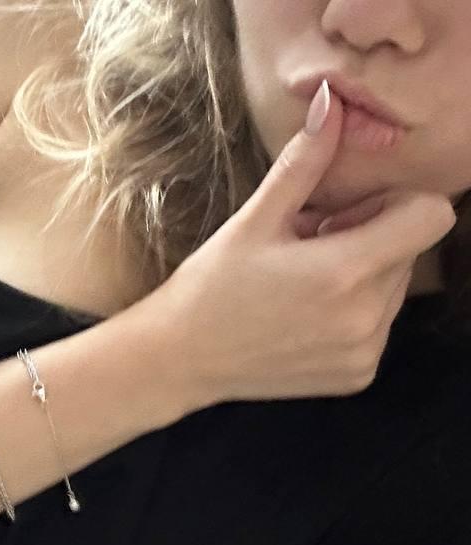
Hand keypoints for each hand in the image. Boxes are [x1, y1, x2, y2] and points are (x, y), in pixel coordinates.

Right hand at [140, 80, 456, 407]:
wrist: (178, 359)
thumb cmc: (209, 287)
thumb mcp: (253, 220)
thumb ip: (303, 164)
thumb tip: (332, 104)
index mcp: (345, 271)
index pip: (431, 217)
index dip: (395, 204)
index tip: (345, 215)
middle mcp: (366, 316)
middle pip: (410, 251)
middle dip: (369, 239)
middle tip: (307, 249)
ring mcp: (364, 350)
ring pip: (396, 288)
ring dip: (361, 276)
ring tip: (301, 285)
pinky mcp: (358, 374)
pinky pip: (380, 325)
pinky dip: (352, 313)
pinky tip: (302, 316)